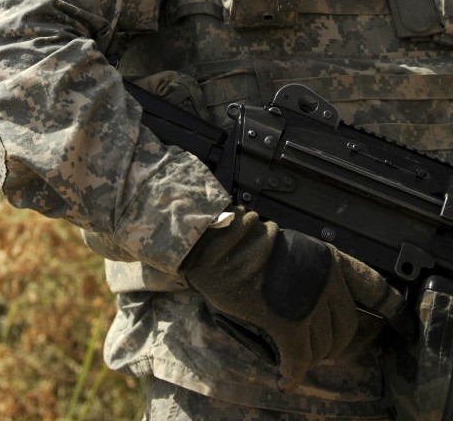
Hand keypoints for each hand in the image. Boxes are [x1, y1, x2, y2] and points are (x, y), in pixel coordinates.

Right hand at [181, 211, 405, 390]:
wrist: (220, 246)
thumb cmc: (244, 244)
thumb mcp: (291, 249)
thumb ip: (309, 273)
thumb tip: (311, 307)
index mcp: (329, 259)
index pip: (372, 286)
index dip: (390, 308)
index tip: (401, 325)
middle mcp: (327, 282)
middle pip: (345, 328)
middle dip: (332, 344)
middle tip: (314, 348)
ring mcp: (310, 305)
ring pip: (321, 347)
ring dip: (307, 356)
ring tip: (291, 356)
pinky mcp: (289, 325)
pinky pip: (298, 361)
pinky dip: (291, 374)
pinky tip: (284, 378)